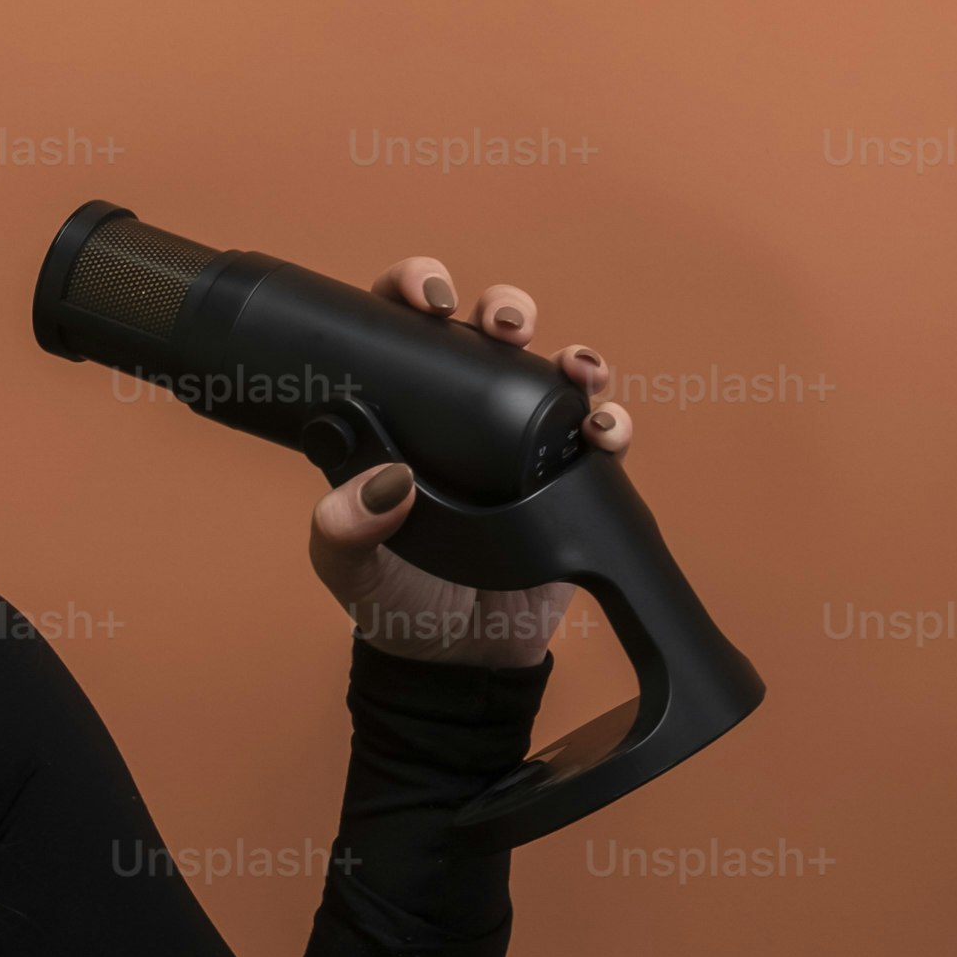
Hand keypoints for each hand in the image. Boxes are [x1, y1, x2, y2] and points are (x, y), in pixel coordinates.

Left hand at [304, 255, 639, 667]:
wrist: (456, 663)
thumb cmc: (393, 603)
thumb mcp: (349, 567)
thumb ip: (345, 528)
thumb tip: (381, 484)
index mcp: (401, 416)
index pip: (403, 332)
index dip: (413, 293)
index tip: (425, 299)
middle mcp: (464, 417)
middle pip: (488, 333)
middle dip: (503, 308)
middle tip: (503, 323)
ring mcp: (522, 444)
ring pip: (551, 372)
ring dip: (570, 353)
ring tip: (573, 366)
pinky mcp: (570, 480)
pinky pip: (600, 434)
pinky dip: (611, 419)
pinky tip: (604, 426)